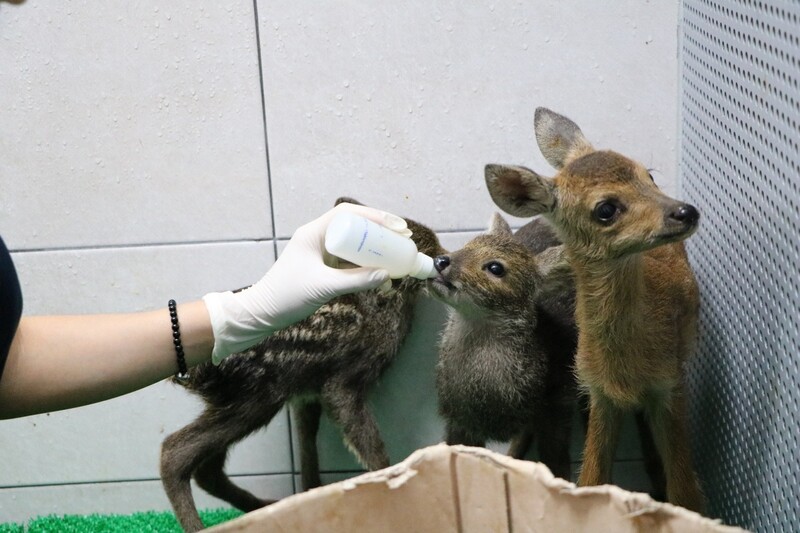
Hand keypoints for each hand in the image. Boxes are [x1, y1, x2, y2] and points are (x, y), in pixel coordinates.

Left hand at [202, 203, 408, 362]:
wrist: (263, 313)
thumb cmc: (287, 296)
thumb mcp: (324, 287)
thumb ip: (356, 281)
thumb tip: (387, 275)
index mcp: (314, 233)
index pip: (348, 214)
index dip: (375, 216)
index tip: (397, 226)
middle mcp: (318, 236)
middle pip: (355, 225)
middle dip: (380, 231)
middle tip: (403, 239)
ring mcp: (321, 251)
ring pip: (354, 242)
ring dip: (375, 248)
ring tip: (398, 255)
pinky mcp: (323, 266)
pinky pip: (350, 259)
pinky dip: (366, 264)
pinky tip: (382, 275)